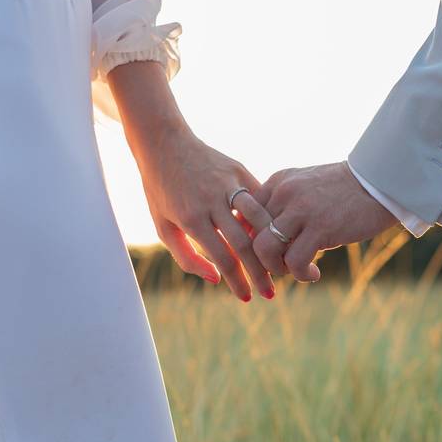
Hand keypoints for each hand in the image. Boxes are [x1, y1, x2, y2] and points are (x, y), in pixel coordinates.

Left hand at [136, 124, 275, 300]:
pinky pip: (261, 197)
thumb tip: (216, 279)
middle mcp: (212, 200)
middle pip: (245, 243)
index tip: (246, 298)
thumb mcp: (164, 228)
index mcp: (192, 218)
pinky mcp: (239, 169)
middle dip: (260, 273)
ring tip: (280, 267)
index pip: (222, 258)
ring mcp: (228, 183)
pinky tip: (277, 235)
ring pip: (260, 219)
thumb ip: (188, 258)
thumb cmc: (161, 191)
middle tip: (270, 294)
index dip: (237, 282)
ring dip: (273, 246)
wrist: (164, 144)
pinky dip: (271, 217)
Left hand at [253, 162, 397, 281]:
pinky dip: (300, 274)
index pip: (244, 214)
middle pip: (250, 234)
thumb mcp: (305, 186)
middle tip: (279, 266)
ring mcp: (301, 210)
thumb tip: (260, 234)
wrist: (378, 183)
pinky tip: (313, 274)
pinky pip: (295, 261)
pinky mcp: (321, 228)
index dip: (248, 239)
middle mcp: (284, 193)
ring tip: (293, 270)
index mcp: (277, 182)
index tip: (262, 253)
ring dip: (276, 268)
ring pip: (265, 249)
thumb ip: (281, 202)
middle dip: (260, 259)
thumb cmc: (342, 190)